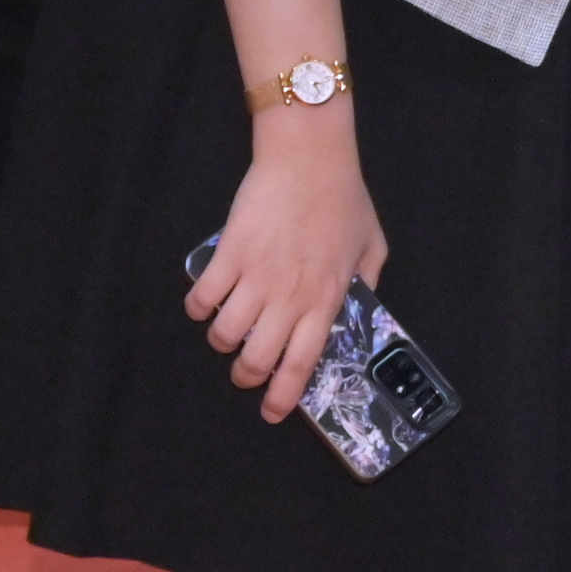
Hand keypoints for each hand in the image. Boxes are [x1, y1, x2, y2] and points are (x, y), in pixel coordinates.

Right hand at [189, 126, 384, 422]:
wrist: (309, 158)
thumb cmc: (343, 198)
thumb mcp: (372, 245)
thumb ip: (366, 282)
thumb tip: (360, 308)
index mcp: (326, 298)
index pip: (302, 363)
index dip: (283, 396)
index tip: (272, 412)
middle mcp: (290, 296)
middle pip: (256, 359)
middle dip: (245, 375)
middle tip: (245, 370)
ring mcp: (256, 277)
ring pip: (223, 335)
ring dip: (221, 341)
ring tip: (227, 331)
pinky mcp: (228, 255)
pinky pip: (200, 298)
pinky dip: (198, 308)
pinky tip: (207, 301)